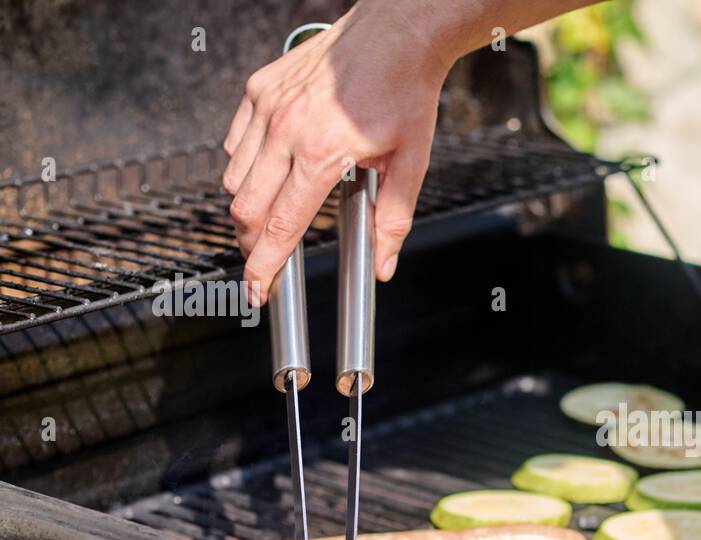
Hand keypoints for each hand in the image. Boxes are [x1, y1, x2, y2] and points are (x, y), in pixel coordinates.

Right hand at [222, 0, 448, 303]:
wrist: (396, 35)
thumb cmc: (404, 92)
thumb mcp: (411, 163)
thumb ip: (393, 220)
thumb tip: (383, 265)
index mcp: (322, 153)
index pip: (282, 225)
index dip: (265, 265)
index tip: (257, 289)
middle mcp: (286, 129)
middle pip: (247, 207)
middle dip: (251, 242)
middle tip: (265, 261)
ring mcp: (267, 106)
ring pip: (235, 176)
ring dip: (248, 205)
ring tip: (272, 218)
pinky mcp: (259, 88)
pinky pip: (236, 142)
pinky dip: (244, 165)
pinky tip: (270, 172)